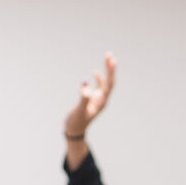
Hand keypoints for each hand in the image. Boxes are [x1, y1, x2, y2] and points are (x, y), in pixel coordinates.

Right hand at [63, 53, 115, 168]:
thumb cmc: (76, 122)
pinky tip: (95, 72)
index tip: (111, 60)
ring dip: (106, 71)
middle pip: (109, 81)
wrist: (74, 130)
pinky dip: (99, 79)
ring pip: (105, 83)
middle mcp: (102, 100)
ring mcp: (98, 99)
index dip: (110, 72)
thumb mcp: (79, 111)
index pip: (109, 84)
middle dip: (110, 68)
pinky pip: (99, 87)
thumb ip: (83, 98)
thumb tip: (85, 85)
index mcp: (101, 102)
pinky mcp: (92, 100)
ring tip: (107, 57)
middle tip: (110, 54)